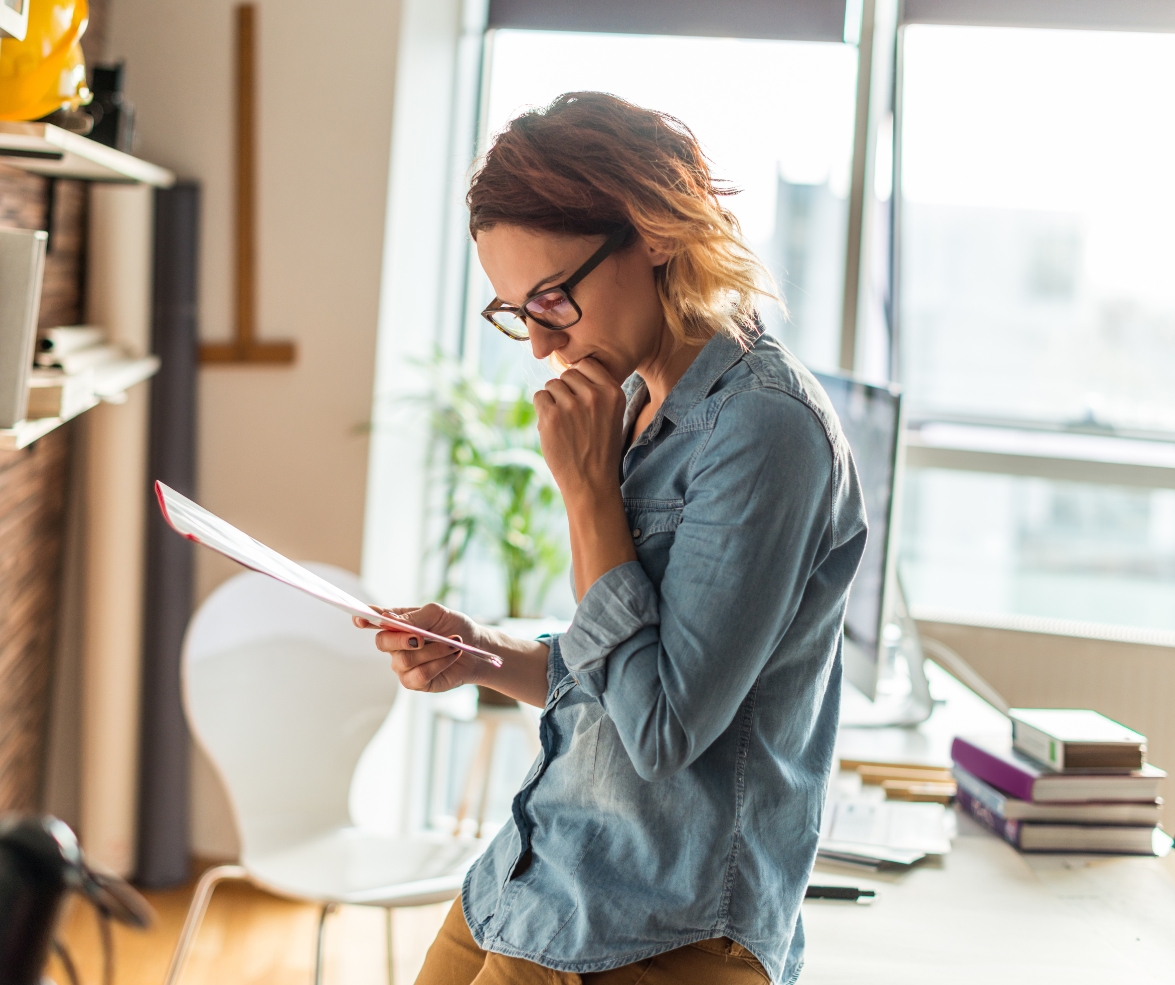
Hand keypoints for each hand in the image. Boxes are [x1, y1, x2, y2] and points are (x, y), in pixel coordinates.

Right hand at [353, 603, 486, 692]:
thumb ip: (415, 616)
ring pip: (405, 660)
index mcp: (398, 624)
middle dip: (401, 639)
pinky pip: (419, 675)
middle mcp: (396, 645)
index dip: (363, 619)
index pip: (374, 620)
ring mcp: (403, 665)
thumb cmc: (454, 627)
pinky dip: (439, 664)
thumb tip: (392, 621)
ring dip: (433, 651)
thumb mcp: (437, 613)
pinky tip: (452, 656)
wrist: (477, 648)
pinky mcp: (415, 682)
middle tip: (421, 637)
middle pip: (382, 642)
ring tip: (453, 644)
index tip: (359, 619)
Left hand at [534, 357, 626, 501]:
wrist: (590, 481)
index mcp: (613, 392)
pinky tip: (553, 428)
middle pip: (567, 374)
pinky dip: (542, 411)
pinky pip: (539, 397)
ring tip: (564, 424)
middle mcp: (594, 395)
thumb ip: (597, 391)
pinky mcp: (551, 416)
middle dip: (565, 390)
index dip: (579, 379)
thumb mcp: (611, 415)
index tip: (580, 396)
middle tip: (571, 416)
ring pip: (552, 385)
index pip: (587, 364)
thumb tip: (570, 368)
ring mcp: (572, 405)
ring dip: (553, 401)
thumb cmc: (599, 448)